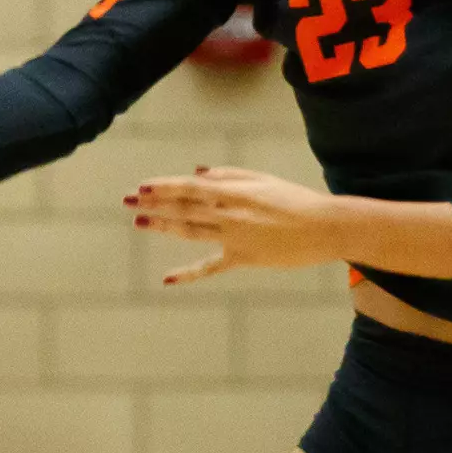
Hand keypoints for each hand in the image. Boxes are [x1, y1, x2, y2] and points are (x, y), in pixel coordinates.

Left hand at [127, 167, 334, 284]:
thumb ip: (228, 175)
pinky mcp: (243, 258)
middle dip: (153, 204)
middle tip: (127, 202)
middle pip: (182, 207)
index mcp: (233, 190)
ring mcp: (233, 237)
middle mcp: (228, 213)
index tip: (141, 187)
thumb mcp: (261, 179)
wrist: (323, 226)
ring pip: (190, 230)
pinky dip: (188, 274)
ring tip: (139, 223)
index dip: (162, 187)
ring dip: (162, 226)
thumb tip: (197, 173)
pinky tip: (167, 278)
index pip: (188, 187)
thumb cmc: (295, 199)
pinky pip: (210, 266)